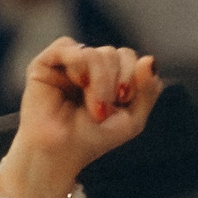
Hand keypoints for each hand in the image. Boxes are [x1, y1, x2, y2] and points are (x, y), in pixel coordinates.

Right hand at [0, 37, 162, 197]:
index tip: (124, 102)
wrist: (61, 151)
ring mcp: (69, 61)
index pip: (130, 57)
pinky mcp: (46, 61)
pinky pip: (69, 46)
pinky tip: (77, 84)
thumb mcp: (133, 119)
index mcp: (111, 75)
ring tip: (93, 107)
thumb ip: (148, 90)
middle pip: (116, 53)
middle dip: (118, 82)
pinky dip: (80, 68)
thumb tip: (150, 59)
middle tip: (106, 108)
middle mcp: (90, 65)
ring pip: (97, 53)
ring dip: (101, 82)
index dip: (134, 77)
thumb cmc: (94, 137)